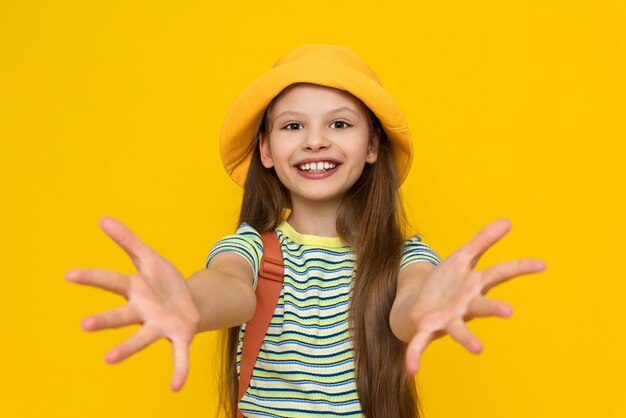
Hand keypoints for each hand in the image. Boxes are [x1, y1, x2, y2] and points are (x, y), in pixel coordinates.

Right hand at [65, 217, 200, 390]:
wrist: (193, 302)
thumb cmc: (164, 282)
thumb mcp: (150, 258)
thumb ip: (128, 241)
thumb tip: (103, 218)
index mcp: (136, 289)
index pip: (111, 280)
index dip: (91, 277)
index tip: (68, 275)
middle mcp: (143, 311)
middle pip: (121, 315)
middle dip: (104, 320)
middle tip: (84, 324)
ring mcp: (160, 326)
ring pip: (142, 338)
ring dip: (127, 348)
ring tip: (109, 359)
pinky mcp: (181, 336)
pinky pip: (179, 355)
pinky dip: (179, 370)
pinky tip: (176, 386)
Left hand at [405, 219, 545, 373]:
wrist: (420, 304)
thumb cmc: (446, 283)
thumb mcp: (461, 257)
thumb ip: (482, 241)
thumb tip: (507, 220)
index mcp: (474, 285)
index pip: (500, 273)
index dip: (520, 267)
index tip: (542, 264)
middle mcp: (465, 305)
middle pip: (482, 305)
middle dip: (494, 308)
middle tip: (508, 311)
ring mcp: (447, 319)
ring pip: (459, 329)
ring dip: (467, 338)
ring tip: (478, 349)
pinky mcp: (427, 328)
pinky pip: (421, 344)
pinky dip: (415, 355)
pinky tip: (411, 368)